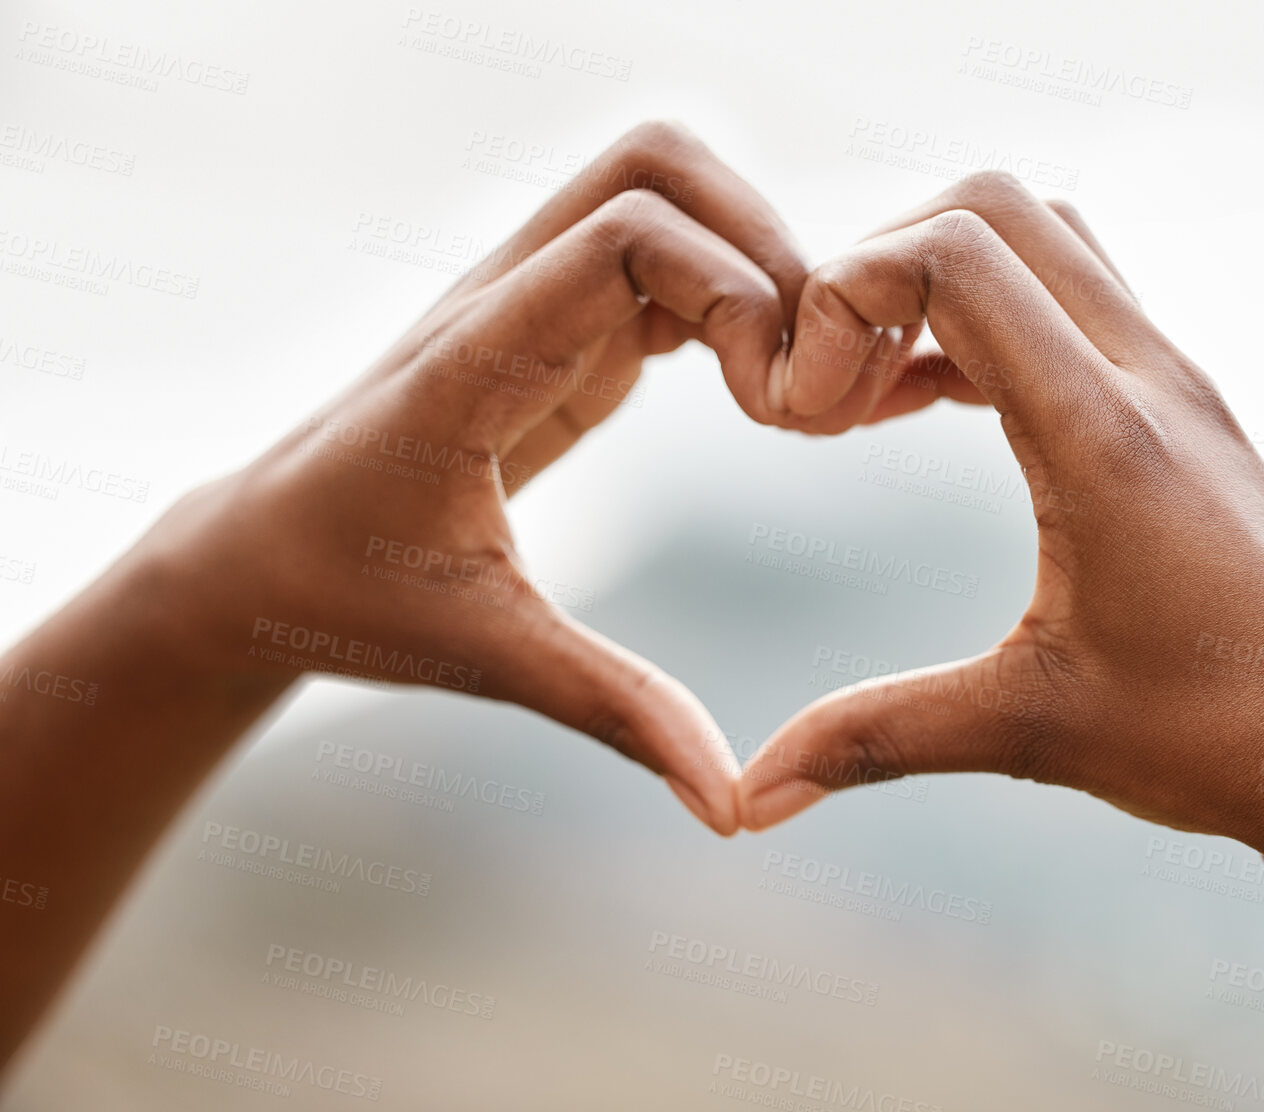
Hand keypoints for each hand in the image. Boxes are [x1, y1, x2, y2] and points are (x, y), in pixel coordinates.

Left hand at [135, 120, 827, 834]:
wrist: (258, 561)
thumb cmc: (349, 598)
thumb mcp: (488, 655)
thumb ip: (616, 713)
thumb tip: (732, 809)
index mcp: (477, 359)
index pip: (627, 233)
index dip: (738, 292)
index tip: (777, 414)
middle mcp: (506, 299)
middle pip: (658, 164)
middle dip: (767, 242)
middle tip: (807, 375)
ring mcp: (536, 302)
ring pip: (670, 194)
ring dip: (759, 262)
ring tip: (800, 388)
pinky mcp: (561, 330)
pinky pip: (670, 262)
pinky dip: (741, 298)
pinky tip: (774, 396)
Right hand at [738, 172, 1263, 1108]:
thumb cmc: (1220, 743)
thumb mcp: (1029, 732)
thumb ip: (873, 740)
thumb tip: (746, 802)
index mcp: (1106, 441)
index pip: (957, 255)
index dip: (846, 296)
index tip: (810, 414)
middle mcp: (1150, 380)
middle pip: (994, 206)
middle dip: (877, 267)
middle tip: (829, 388)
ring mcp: (1178, 382)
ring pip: (1042, 235)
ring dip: (938, 281)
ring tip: (870, 396)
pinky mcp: (1185, 407)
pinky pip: (1071, 297)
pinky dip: (985, 317)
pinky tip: (928, 408)